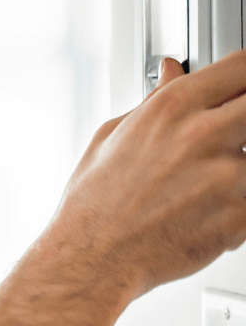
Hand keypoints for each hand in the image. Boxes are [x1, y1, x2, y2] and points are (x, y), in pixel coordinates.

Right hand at [44, 53, 245, 309]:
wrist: (94, 258)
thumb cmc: (95, 203)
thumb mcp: (113, 135)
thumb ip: (155, 99)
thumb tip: (173, 72)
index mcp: (170, 109)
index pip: (240, 68)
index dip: (245, 76)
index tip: (240, 87)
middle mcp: (201, 135)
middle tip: (231, 137)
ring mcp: (227, 175)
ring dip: (238, 165)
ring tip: (208, 181)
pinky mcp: (241, 214)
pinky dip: (237, 204)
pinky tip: (209, 210)